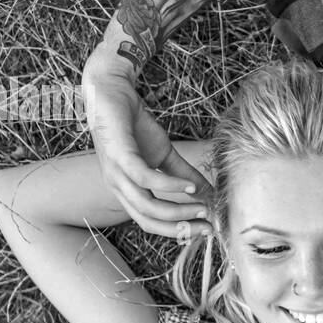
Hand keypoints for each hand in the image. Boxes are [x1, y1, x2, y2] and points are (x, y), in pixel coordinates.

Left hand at [82, 53, 212, 237]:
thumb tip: (209, 193)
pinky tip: (190, 186)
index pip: (151, 222)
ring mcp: (116, 172)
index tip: (206, 229)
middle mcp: (117, 187)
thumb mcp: (165, 154)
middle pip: (148, 220)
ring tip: (203, 207)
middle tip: (208, 225)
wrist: (113, 92)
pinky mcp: (119, 154)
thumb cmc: (134, 124)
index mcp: (126, 191)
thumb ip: (184, 175)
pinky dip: (170, 185)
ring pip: (146, 205)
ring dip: (178, 210)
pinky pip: (145, 178)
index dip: (177, 230)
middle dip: (180, 227)